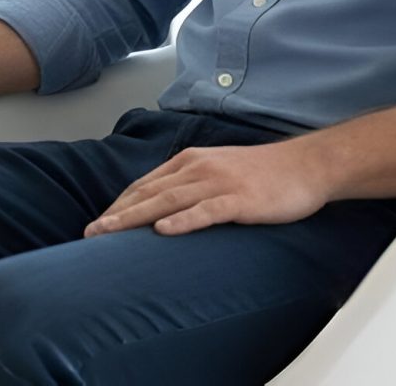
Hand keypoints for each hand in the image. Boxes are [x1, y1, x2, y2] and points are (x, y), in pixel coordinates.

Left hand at [83, 138, 338, 237]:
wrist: (305, 166)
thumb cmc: (263, 173)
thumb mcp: (218, 172)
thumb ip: (191, 186)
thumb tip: (163, 210)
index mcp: (190, 161)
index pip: (144, 185)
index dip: (118, 205)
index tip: (97, 224)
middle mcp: (198, 168)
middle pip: (148, 193)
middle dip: (116, 214)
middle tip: (89, 234)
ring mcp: (218, 183)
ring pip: (168, 201)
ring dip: (135, 218)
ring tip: (109, 233)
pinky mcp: (239, 199)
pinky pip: (206, 211)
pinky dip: (182, 221)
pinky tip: (162, 231)